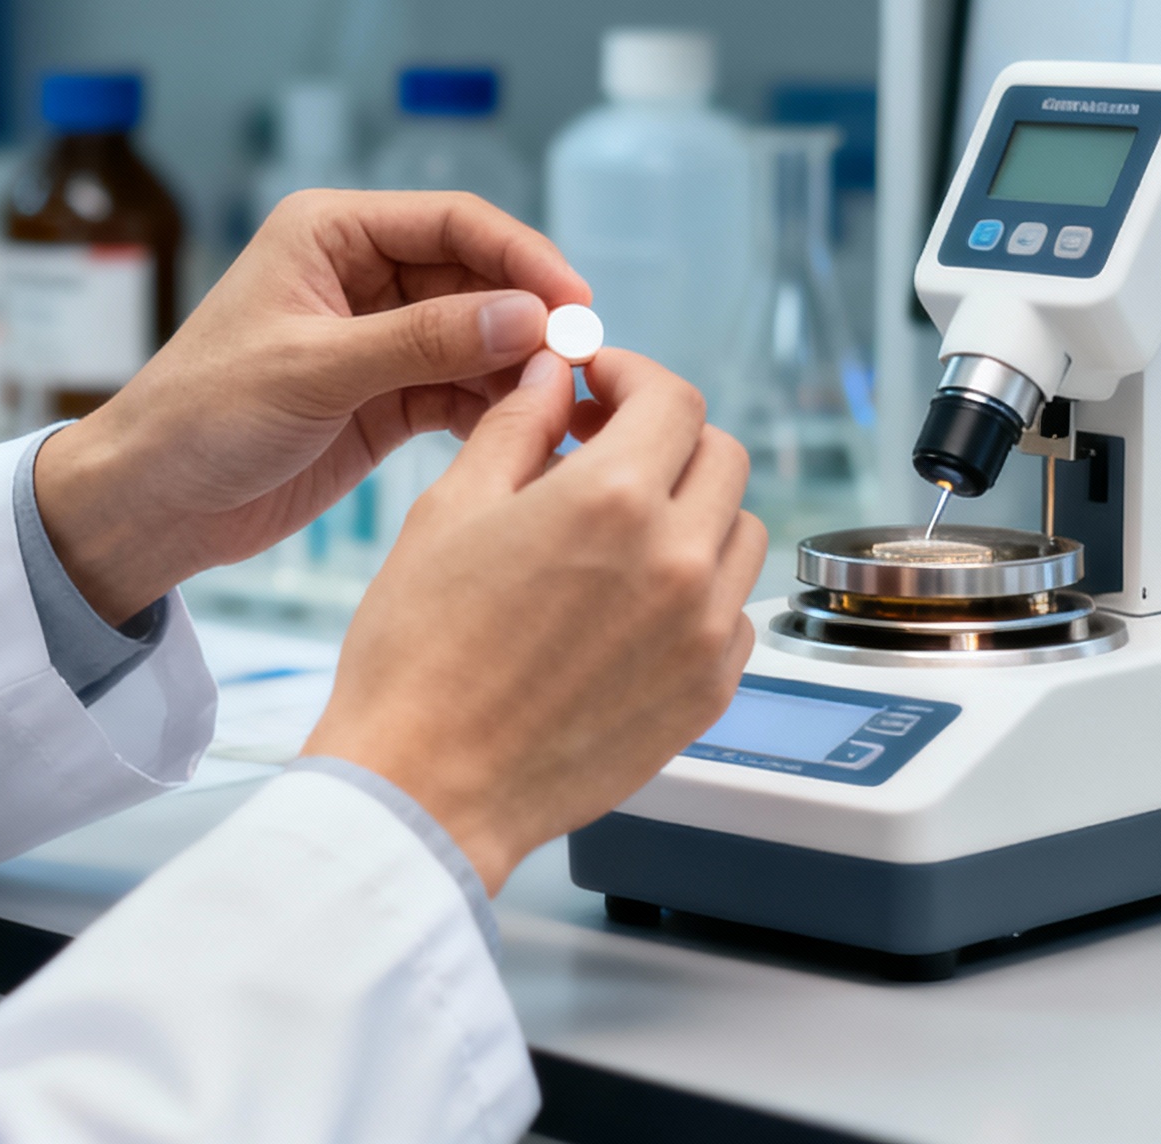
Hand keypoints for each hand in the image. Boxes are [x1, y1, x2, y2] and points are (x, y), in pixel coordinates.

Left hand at [32, 191, 589, 622]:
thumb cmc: (201, 417)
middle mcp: (361, 275)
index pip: (453, 222)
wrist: (152, 504)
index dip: (522, 256)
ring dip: (524, 369)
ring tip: (573, 406)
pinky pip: (462, 391)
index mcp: (331, 233)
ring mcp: (378, 339)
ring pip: (479, 339)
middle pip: (478, 279)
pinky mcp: (387, 399)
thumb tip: (528, 316)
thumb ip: (422, 341)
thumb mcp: (313, 370)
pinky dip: (500, 410)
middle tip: (587, 364)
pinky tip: (539, 435)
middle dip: (532, 318)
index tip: (575, 302)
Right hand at [302, 349, 766, 892]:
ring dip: (694, 510)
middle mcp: (677, 560)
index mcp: (612, 500)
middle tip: (607, 452)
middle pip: (720, 457)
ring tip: (624, 530)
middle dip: (667, 440)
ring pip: (740, 532)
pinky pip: (735, 611)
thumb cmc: (420, 657)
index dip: (633, 377)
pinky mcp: (708, 691)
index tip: (602, 386)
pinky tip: (634, 601)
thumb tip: (552, 376)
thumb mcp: (448, 512)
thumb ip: (516, 428)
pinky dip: (700, 588)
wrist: (427, 785)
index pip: (671, 400)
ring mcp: (703, 631)